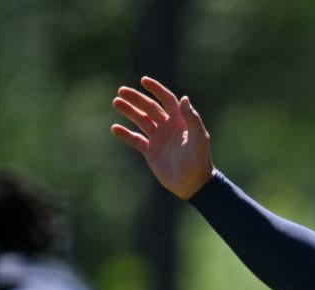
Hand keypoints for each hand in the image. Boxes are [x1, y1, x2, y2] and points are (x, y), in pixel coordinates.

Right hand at [111, 77, 214, 199]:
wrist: (193, 184)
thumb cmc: (199, 160)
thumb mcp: (198, 138)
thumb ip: (192, 118)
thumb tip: (184, 98)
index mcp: (181, 121)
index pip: (167, 100)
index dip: (156, 89)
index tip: (143, 80)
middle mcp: (169, 127)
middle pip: (150, 108)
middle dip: (136, 99)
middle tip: (121, 92)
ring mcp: (159, 139)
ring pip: (141, 121)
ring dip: (129, 111)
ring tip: (116, 102)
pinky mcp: (151, 152)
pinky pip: (135, 140)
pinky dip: (125, 134)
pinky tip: (115, 128)